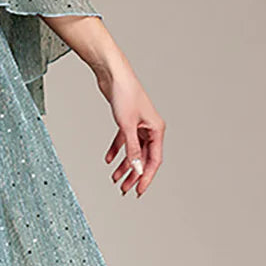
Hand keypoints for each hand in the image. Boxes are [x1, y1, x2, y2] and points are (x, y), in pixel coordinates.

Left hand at [94, 63, 164, 197]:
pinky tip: (108, 159)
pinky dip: (116, 150)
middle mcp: (150, 128)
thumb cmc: (124, 94)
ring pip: (133, 151)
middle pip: (144, 157)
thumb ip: (133, 150)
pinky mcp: (127, 121)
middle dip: (134, 174)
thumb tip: (137, 169)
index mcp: (156, 129)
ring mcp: (138, 125)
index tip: (138, 190)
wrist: (112, 74)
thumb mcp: (127, 126)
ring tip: (115, 178)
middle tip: (125, 188)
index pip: (154, 160)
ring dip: (124, 165)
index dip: (146, 177)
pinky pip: (123, 140)